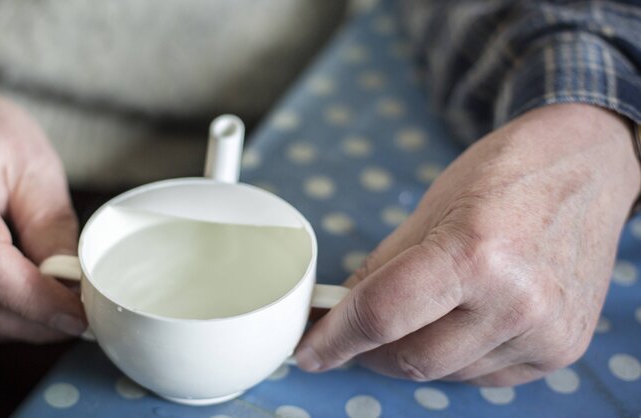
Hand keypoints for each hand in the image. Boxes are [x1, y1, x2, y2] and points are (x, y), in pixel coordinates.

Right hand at [0, 70, 83, 343]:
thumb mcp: (37, 168)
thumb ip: (53, 229)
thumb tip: (73, 287)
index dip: (33, 298)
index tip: (78, 309)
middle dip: (37, 320)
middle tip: (85, 316)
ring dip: (24, 326)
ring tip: (63, 309)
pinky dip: (4, 322)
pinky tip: (32, 306)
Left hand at [295, 104, 639, 384]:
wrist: (587, 168)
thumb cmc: (507, 175)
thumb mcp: (430, 207)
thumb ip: (382, 269)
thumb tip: (340, 313)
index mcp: (475, 253)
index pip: (382, 315)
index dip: (334, 339)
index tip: (307, 352)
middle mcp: (515, 302)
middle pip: (411, 357)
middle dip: (368, 351)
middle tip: (350, 333)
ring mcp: (543, 333)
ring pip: (445, 373)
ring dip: (412, 353)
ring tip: (411, 315)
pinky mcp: (561, 351)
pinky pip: (482, 376)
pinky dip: (453, 358)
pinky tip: (452, 324)